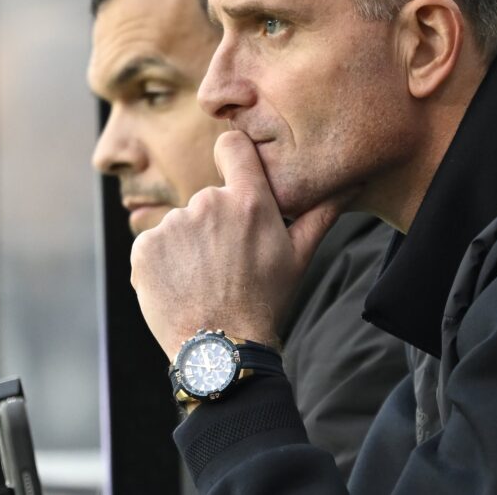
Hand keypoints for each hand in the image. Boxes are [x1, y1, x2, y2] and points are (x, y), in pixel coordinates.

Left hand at [130, 130, 342, 359]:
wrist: (222, 350)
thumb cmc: (266, 300)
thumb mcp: (300, 256)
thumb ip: (321, 212)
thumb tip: (352, 184)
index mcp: (248, 200)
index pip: (233, 146)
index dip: (233, 156)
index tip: (235, 173)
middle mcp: (208, 203)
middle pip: (209, 197)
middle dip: (216, 222)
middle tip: (228, 261)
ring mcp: (172, 225)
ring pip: (181, 224)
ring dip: (190, 244)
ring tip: (205, 279)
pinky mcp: (143, 248)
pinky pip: (154, 245)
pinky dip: (164, 262)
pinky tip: (182, 286)